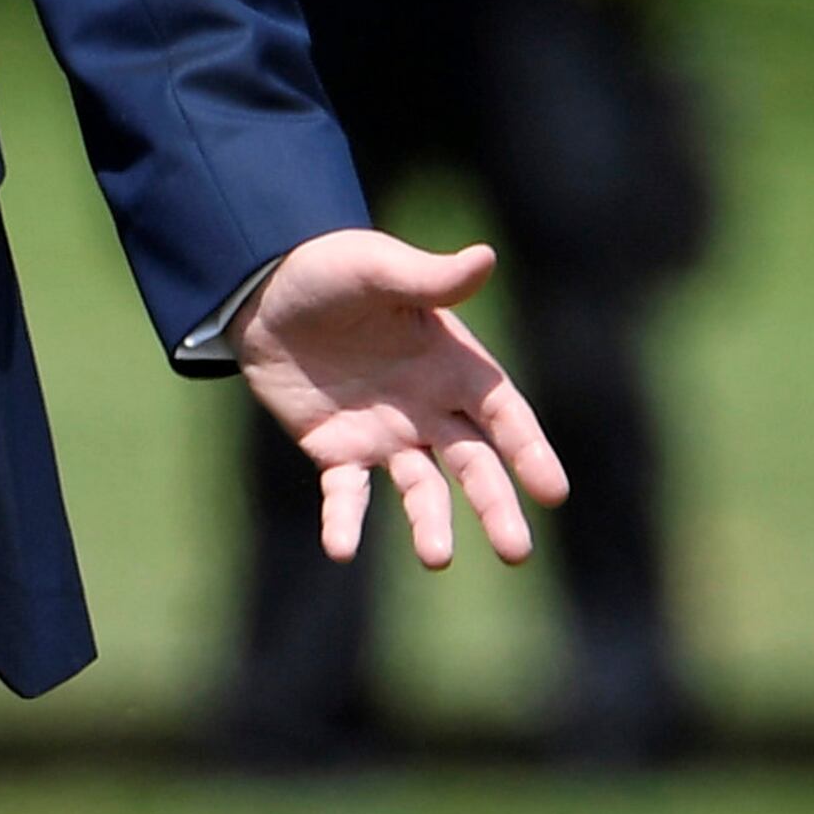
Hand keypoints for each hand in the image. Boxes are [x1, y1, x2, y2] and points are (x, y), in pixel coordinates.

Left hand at [233, 229, 571, 567]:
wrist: (260, 289)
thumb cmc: (330, 269)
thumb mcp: (376, 268)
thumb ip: (428, 278)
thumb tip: (485, 257)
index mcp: (453, 365)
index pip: (503, 415)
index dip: (529, 452)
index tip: (553, 493)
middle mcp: (429, 408)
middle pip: (474, 465)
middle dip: (496, 506)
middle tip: (516, 551)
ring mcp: (385, 434)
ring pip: (420, 488)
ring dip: (430, 523)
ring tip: (436, 556)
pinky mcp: (335, 450)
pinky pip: (345, 493)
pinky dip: (345, 521)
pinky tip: (340, 549)